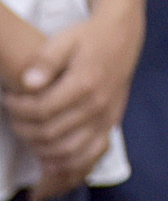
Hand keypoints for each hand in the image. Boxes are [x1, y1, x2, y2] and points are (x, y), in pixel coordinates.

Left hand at [4, 7, 145, 183]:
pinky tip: (50, 161)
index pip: (42, 110)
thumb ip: (45, 60)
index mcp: (85, 83)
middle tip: (13, 116)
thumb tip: (28, 83)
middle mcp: (98, 105)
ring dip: (40, 148)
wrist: (122, 36)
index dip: (18, 109)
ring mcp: (106, 117)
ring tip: (28, 133)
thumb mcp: (65, 39)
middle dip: (24, 128)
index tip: (8, 99)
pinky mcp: (110, 124)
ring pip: (68, 151)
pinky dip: (68, 164)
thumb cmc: (89, 37)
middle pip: (51, 133)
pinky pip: (89, 155)